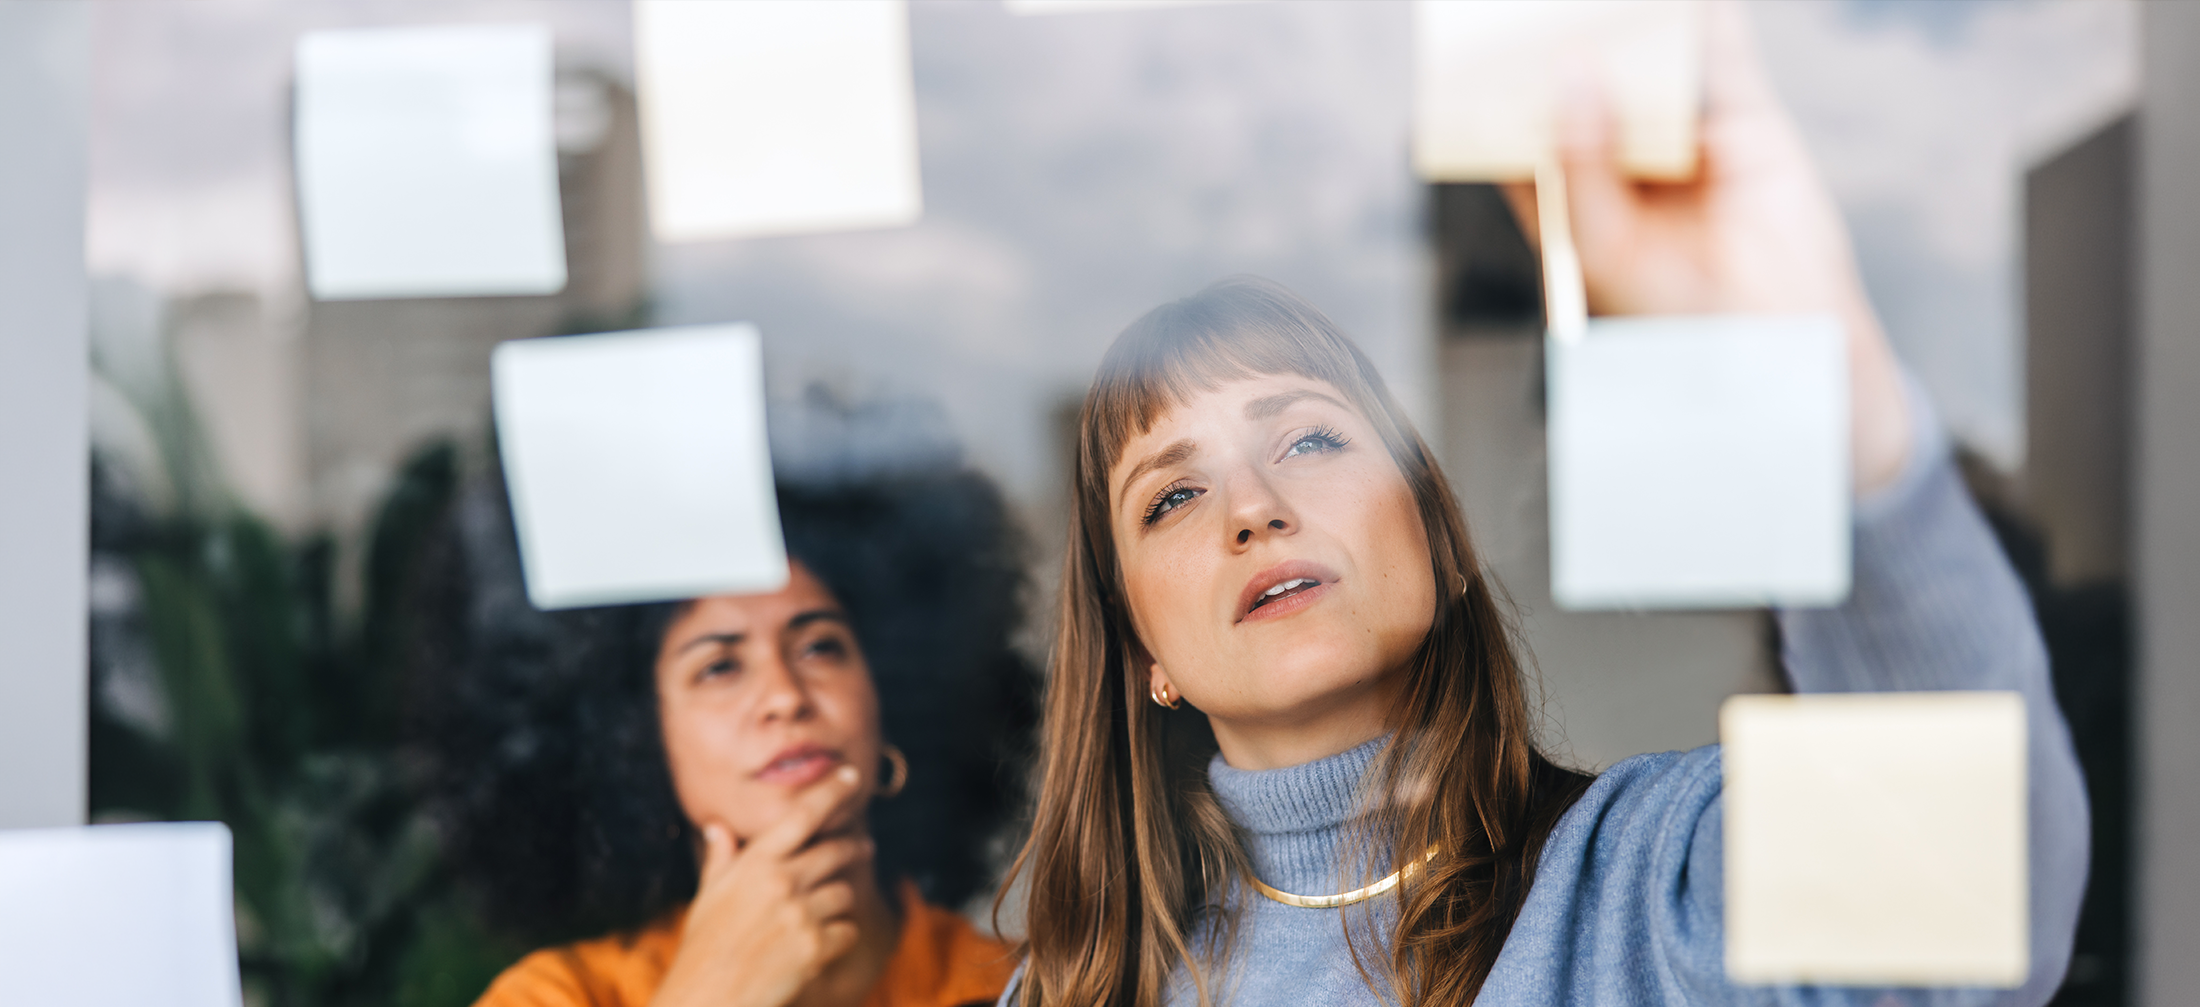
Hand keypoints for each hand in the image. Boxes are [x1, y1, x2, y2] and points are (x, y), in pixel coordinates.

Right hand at [650, 765, 872, 1006]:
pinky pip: (848, 931)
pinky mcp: (815, 948)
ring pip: (844, 893)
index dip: (830, 793)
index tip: (851, 778)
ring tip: (823, 912)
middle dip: (853, 848)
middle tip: (863, 847)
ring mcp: (800, 915)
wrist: (709, 999)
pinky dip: (840, 938)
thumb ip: (721, 860)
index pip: (801, 816)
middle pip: (836, 851)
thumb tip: (717, 827)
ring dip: (839, 902)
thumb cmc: (704, 949)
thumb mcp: (707, 898)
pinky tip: (822, 946)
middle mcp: (781, 882)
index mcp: (755, 864)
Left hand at [1502, 1, 1912, 493]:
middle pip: (1580, 84)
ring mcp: (1681, 135)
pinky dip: (1700, 18)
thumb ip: (1582, 160)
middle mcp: (1620, 159)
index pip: (1521, 132)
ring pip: (1647, 61)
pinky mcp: (1741, 121)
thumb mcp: (1605, 245)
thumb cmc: (1676, 314)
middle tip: (1524, 6)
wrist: (1779, 343)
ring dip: (1627, 19)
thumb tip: (1569, 72)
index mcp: (1570, 196)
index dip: (1496, 91)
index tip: (1467, 49)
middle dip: (1559, 42)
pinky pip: (1718, 56)